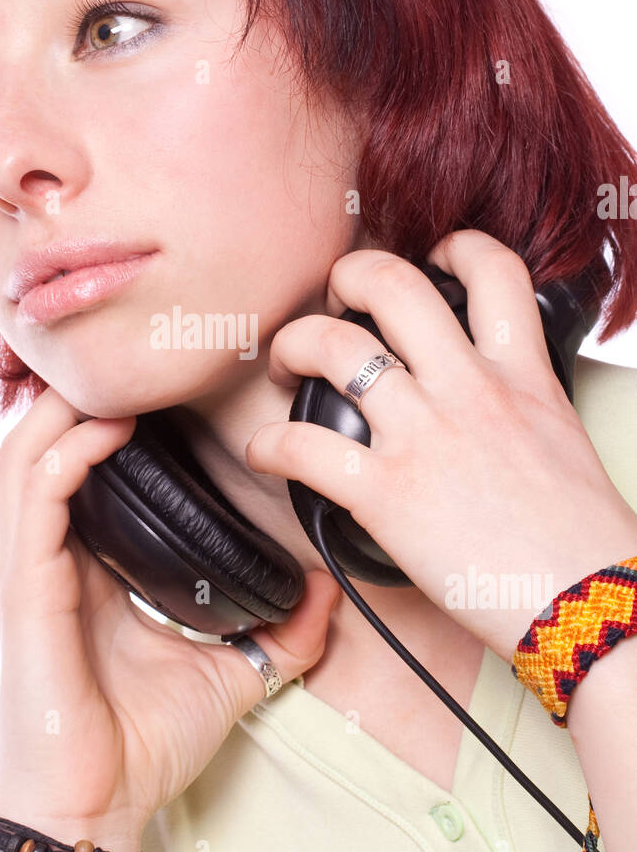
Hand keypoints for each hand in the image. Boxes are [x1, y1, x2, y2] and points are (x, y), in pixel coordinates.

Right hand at [0, 386, 340, 846]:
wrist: (95, 812)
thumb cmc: (141, 746)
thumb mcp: (230, 674)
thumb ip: (279, 632)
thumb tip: (329, 589)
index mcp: (88, 568)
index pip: (84, 467)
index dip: (115, 418)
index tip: (173, 384)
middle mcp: (50, 558)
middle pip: (44, 443)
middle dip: (84, 393)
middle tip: (146, 358)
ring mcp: (29, 571)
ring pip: (24, 455)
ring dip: (68, 408)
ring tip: (123, 380)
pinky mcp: (24, 592)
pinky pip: (33, 500)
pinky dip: (64, 453)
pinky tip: (106, 431)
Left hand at [245, 230, 636, 659]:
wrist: (588, 605)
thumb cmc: (581, 542)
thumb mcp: (563, 442)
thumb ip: (522, 406)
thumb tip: (494, 412)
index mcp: (521, 375)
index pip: (494, 270)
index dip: (455, 245)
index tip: (430, 255)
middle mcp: (469, 389)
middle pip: (392, 285)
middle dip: (348, 275)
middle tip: (335, 299)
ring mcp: (424, 435)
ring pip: (333, 347)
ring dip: (294, 345)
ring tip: (285, 365)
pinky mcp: (386, 492)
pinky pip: (303, 446)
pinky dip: (267, 444)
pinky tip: (263, 452)